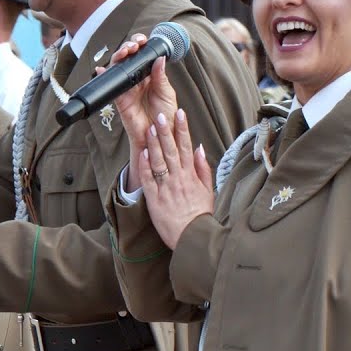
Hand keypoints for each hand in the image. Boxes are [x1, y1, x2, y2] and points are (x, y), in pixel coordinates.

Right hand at [108, 34, 178, 191]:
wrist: (158, 137)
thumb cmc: (165, 117)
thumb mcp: (167, 94)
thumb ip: (161, 76)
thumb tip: (159, 58)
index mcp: (151, 76)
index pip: (143, 56)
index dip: (141, 46)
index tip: (143, 41)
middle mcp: (137, 80)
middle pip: (128, 58)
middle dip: (128, 47)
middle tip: (133, 46)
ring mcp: (127, 88)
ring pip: (118, 68)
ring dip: (119, 56)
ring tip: (124, 52)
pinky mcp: (120, 99)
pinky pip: (111, 86)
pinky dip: (103, 76)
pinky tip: (101, 69)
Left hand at [136, 108, 214, 247]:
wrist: (192, 236)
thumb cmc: (199, 214)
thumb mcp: (207, 189)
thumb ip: (203, 168)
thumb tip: (199, 148)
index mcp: (190, 175)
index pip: (186, 146)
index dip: (182, 129)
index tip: (180, 114)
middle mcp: (178, 178)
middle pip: (171, 150)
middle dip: (165, 131)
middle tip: (160, 114)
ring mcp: (165, 187)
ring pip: (159, 161)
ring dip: (154, 143)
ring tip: (150, 127)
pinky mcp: (154, 198)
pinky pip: (148, 179)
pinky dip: (145, 165)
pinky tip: (143, 152)